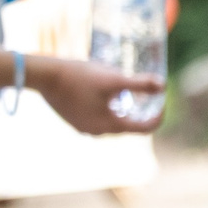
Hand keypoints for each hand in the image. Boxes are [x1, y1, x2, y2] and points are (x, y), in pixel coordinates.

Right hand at [31, 54, 164, 135]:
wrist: (44, 76)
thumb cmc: (79, 77)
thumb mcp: (113, 78)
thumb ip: (140, 84)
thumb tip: (163, 85)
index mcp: (111, 126)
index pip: (145, 128)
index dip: (158, 114)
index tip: (160, 97)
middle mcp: (98, 132)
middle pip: (129, 125)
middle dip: (139, 110)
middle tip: (143, 91)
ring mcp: (84, 128)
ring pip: (112, 121)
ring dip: (121, 109)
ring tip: (123, 90)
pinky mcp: (73, 120)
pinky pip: (96, 118)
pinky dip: (105, 108)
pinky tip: (101, 93)